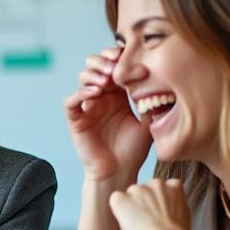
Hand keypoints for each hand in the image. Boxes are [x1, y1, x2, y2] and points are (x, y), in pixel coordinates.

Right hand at [63, 47, 150, 183]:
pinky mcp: (75, 119)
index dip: (119, 57)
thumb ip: (149, 100)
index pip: (114, 66)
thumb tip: (158, 77)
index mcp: (118, 94)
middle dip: (104, 60)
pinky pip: (71, 101)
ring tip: (107, 80)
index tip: (133, 59)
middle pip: (95, 65)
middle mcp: (101, 96)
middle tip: (116, 65)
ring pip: (83, 78)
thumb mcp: (148, 121)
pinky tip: (96, 92)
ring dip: (94, 74)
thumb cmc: (133, 150)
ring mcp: (87, 106)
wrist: (119, 172)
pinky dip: (80, 92)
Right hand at [108, 179, 193, 229]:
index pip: (123, 197)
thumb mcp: (124, 226)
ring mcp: (154, 184)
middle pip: (139, 190)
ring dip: (159, 195)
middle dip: (145, 200)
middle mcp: (134, 188)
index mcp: (118, 198)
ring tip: (164, 213)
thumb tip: (134, 209)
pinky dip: (174, 193)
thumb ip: (126, 211)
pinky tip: (174, 206)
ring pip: (156, 187)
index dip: (131, 208)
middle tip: (151, 216)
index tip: (136, 216)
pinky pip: (173, 185)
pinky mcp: (173, 185)